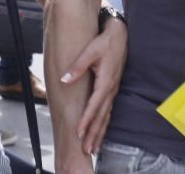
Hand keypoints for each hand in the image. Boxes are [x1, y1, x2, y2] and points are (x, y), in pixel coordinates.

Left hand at [59, 17, 127, 155]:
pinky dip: (104, 123)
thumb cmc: (105, 42)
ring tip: (93, 148)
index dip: (86, 119)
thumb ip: (77, 66)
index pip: (94, 105)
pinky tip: (100, 131)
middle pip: (101, 116)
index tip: (79, 132)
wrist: (120, 35)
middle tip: (86, 149)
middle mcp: (111, 89)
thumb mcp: (90, 51)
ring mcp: (113, 90)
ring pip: (106, 116)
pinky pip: (108, 110)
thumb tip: (64, 79)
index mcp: (105, 81)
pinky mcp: (112, 89)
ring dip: (99, 132)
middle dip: (94, 134)